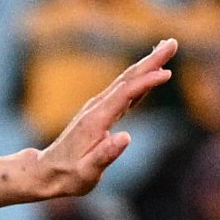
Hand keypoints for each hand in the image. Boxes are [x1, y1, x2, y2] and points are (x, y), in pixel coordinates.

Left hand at [10, 39, 174, 200]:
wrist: (46, 172)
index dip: (145, 83)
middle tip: (173, 43)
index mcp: (96, 121)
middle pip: (127, 79)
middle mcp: (96, 108)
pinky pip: (124, 90)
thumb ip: (105, 156)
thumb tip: (126, 137)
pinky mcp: (101, 112)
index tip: (166, 73)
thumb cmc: (68, 176)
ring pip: (126, 81)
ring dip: (147, 64)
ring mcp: (98, 108)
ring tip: (167, 48)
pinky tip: (152, 71)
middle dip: (151, 61)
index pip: (125, 95)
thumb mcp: (86, 173)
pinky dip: (140, 77)